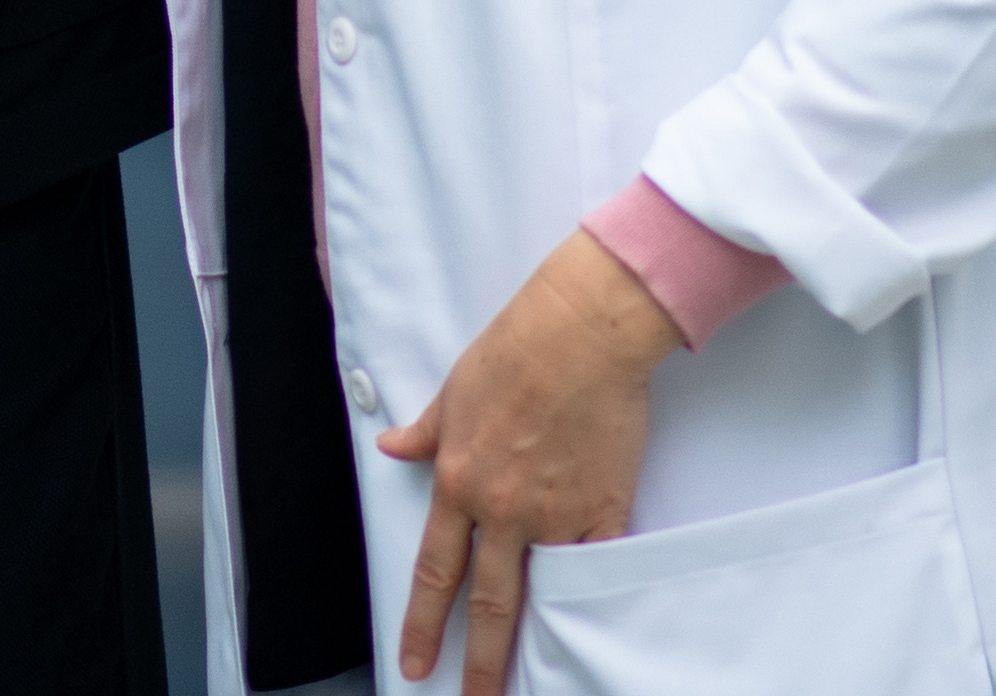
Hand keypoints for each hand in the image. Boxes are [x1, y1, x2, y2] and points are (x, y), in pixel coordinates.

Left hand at [380, 230, 674, 693]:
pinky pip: (597, 564)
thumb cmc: (514, 351)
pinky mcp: (604, 509)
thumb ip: (426, 433)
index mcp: (458, 482)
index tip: (416, 662)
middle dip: (476, 660)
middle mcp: (502, 509)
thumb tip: (392, 447)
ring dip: (532, 638)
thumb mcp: (452, 391)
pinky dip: (590, 589)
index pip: (434, 571)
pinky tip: (588, 621)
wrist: (580, 335)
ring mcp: (555, 514)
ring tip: (529, 680)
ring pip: (540, 593)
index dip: (423, 622)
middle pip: (485, 602)